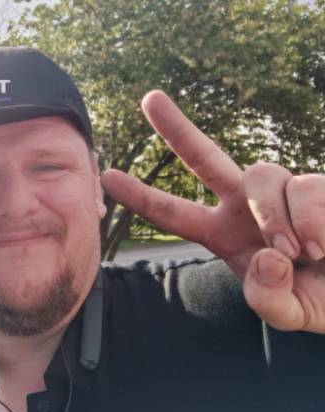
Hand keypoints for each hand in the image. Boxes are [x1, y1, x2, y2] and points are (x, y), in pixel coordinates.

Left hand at [101, 90, 324, 333]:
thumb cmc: (322, 298)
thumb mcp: (288, 312)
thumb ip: (269, 299)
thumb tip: (266, 255)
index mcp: (225, 234)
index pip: (176, 213)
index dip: (142, 196)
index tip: (107, 176)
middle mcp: (248, 206)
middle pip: (206, 158)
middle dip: (177, 128)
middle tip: (149, 98)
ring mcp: (283, 192)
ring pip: (260, 176)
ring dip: (272, 217)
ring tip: (302, 254)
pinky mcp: (318, 187)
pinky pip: (305, 188)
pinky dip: (312, 221)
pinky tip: (324, 246)